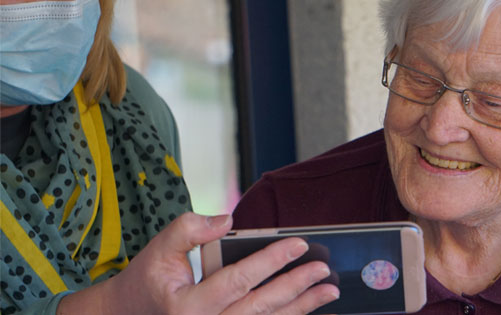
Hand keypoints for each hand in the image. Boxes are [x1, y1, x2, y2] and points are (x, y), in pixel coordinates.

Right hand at [58, 212, 339, 314]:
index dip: (271, 261)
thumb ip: (189, 229)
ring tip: (327, 291)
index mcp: (188, 306)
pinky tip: (305, 308)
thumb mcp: (159, 249)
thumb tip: (226, 219)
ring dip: (301, 308)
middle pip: (261, 307)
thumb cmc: (147, 282)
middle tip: (323, 269)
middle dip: (297, 287)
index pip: (238, 279)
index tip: (299, 244)